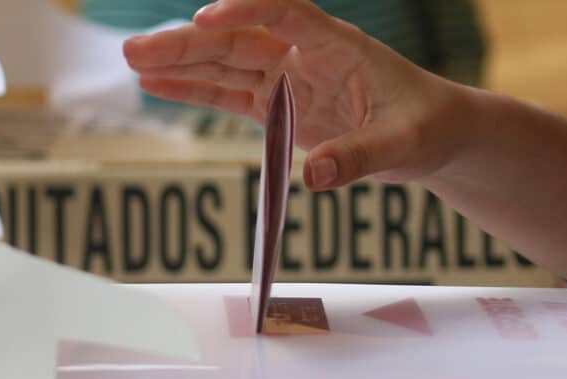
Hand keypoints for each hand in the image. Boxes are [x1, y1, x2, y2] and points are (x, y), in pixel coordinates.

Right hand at [122, 0, 472, 189]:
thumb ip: (359, 157)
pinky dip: (195, 90)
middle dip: (188, 44)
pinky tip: (158, 86)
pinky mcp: (279, 105)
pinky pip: (230, 94)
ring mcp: (288, 79)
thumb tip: (314, 175)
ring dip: (181, 64)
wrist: (433, 135)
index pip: (287, 13)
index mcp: (338, 45)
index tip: (206, 19)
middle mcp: (306, 54)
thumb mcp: (401, 144)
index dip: (245, 10)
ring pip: (226, 64)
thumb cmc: (425, 125)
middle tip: (138, 50)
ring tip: (134, 63)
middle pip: (239, 40)